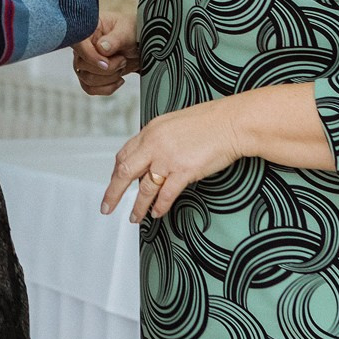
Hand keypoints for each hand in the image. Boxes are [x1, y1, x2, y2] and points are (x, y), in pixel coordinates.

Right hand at [71, 11, 139, 95]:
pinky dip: (107, 88)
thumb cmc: (129, 30)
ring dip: (110, 77)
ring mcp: (83, 62)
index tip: (107, 63)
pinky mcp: (88, 75)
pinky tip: (119, 79)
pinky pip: (90, 89)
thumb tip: (101, 48)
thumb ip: (115, 39)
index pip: (78, 45)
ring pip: (88, 80)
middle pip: (82, 66)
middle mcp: (82, 47)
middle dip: (108, 68)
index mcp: (87, 31)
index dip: (91, 57)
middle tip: (122, 59)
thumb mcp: (127, 30)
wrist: (136, 43)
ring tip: (121, 66)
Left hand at [100, 99, 242, 223]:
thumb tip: (150, 156)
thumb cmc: (209, 121)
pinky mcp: (184, 171)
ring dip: (138, 206)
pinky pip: (166, 194)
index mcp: (150, 130)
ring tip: (134, 217)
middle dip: (113, 193)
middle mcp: (154, 144)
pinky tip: (157, 213)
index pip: (124, 154)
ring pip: (145, 188)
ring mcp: (168, 159)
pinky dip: (160, 206)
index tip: (113, 183)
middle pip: (125, 173)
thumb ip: (158, 139)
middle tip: (106, 207)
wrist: (231, 122)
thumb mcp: (174, 123)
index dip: (116, 173)